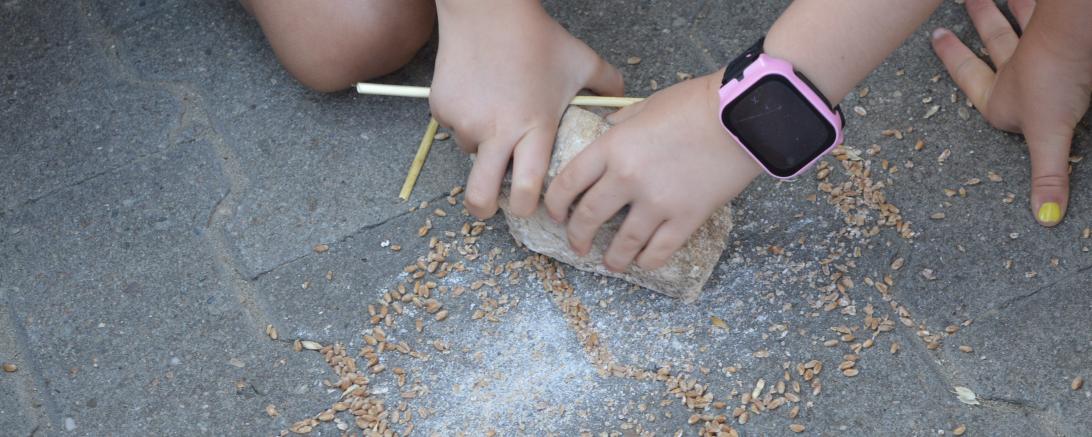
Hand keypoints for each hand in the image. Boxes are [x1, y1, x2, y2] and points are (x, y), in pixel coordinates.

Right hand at [429, 0, 622, 218]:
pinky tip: (479, 92)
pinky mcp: (442, 109)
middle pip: (480, 196)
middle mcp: (497, 132)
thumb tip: (624, 103)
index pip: (526, 189)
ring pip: (471, 152)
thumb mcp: (581, 61)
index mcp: (535, 129)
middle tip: (489, 206)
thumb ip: (607, 85)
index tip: (529, 205)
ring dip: (482, 144)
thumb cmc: (538, 38)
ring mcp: (466, 122)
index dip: (526, 205)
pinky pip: (454, 126)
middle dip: (484, 210)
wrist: (488, 10)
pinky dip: (464, 118)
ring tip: (497, 111)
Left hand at [543, 72, 761, 271]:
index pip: (569, 182)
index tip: (556, 214)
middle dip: (578, 236)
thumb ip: (621, 125)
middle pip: (588, 217)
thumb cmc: (697, 104)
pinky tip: (643, 261)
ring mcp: (657, 201)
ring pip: (622, 243)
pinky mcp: (686, 218)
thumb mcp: (647, 106)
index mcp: (613, 146)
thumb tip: (607, 133)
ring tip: (611, 263)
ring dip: (612, 258)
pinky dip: (647, 261)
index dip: (555, 203)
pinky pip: (658, 251)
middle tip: (578, 244)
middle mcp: (628, 177)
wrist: (743, 115)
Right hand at [931, 0, 1091, 225]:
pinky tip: (1030, 0)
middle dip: (978, 23)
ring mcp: (1036, 45)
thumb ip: (1048, 175)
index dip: (953, 59)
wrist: (1076, 40)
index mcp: (1002, 98)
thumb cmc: (1055, 82)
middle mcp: (1014, 70)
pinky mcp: (1058, 32)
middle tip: (964, 4)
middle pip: (993, 42)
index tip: (938, 37)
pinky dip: (1032, 6)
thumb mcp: (1051, 135)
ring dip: (1007, 8)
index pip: (971, 78)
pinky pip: (1039, 13)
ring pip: (1018, 23)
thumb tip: (1046, 218)